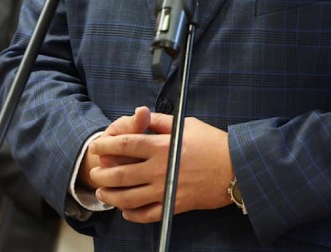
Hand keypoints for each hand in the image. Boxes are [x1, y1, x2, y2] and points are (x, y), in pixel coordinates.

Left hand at [87, 106, 232, 222]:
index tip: (97, 146)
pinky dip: (133, 215)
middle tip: (94, 172)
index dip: (106, 145)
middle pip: (120, 173)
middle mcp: (159, 169)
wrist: (236, 168)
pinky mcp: (174, 206)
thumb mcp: (186, 124)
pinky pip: (148, 215)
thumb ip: (161, 122)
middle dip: (102, 174)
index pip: (125, 144)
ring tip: (103, 193)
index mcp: (161, 146)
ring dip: (111, 196)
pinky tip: (125, 212)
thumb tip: (142, 114)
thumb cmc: (213, 143)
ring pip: (129, 198)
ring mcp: (165, 189)